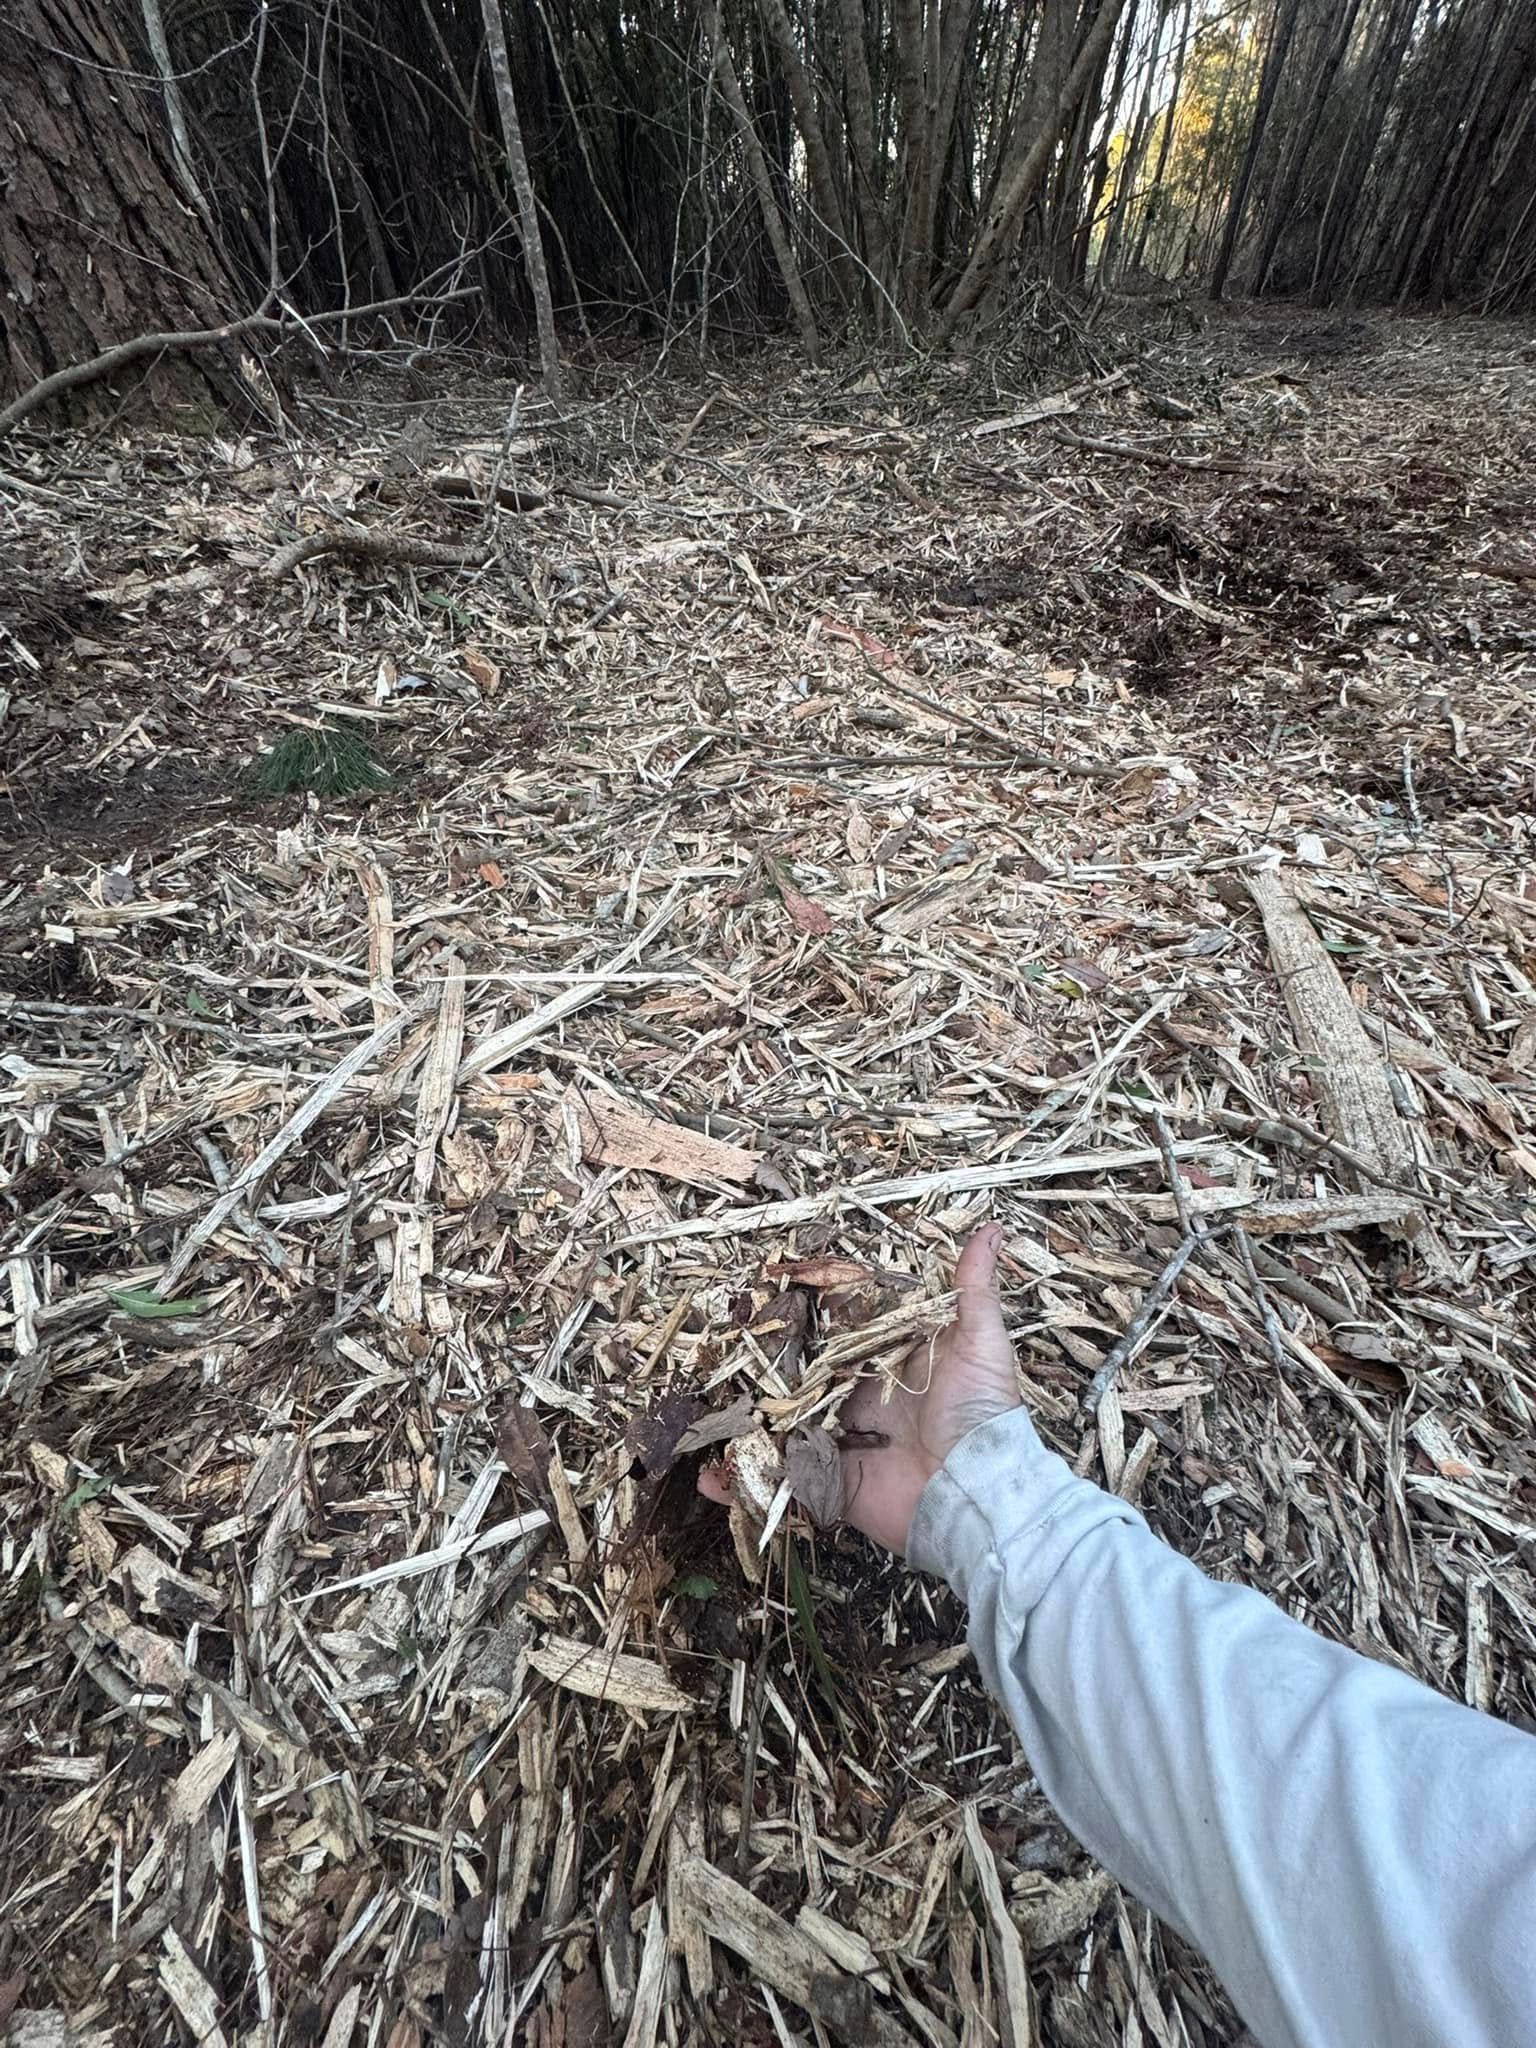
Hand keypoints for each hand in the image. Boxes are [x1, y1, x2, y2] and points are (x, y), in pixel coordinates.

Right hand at [698, 1225, 1019, 1555]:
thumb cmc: (983, 1415)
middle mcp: (856, 1396)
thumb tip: (991, 1228)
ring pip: (779, 1424)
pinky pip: (780, 1482)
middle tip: (716, 1340)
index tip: (768, 1282)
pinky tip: (708, 1475)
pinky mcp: (829, 1482)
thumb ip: (971, 1291)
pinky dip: (741, 1482)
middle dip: (759, 1363)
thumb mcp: (979, 1344)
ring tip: (699, 1406)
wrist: (979, 1495)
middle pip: (797, 1374)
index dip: (805, 1308)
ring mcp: (838, 1440)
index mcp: (884, 1360)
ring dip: (741, 1419)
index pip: (836, 1327)